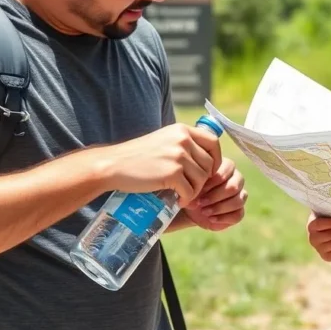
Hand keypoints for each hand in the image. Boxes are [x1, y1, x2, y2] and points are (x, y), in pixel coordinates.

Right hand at [99, 123, 221, 206]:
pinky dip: (186, 198)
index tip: (208, 171)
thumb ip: (182, 143)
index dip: (216, 158)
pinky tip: (177, 199)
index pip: (213, 142)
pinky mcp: (172, 173)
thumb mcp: (163, 140)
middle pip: (209, 163)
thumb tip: (204, 156)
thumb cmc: (137, 156)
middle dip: (204, 179)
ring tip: (183, 194)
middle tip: (192, 188)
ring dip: (195, 190)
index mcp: (182, 130)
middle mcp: (183, 139)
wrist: (114, 164)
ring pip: (201, 179)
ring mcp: (178, 156)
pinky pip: (190, 190)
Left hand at [183, 157, 247, 230]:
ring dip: (219, 208)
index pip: (229, 169)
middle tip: (200, 202)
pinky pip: (238, 215)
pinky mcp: (239, 211)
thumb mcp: (193, 184)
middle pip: (234, 187)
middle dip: (215, 196)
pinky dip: (223, 218)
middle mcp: (237, 179)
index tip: (199, 188)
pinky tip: (211, 218)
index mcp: (228, 167)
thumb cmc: (193, 190)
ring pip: (238, 201)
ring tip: (204, 211)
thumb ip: (197, 183)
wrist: (193, 206)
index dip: (214, 180)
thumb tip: (198, 193)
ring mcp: (241, 195)